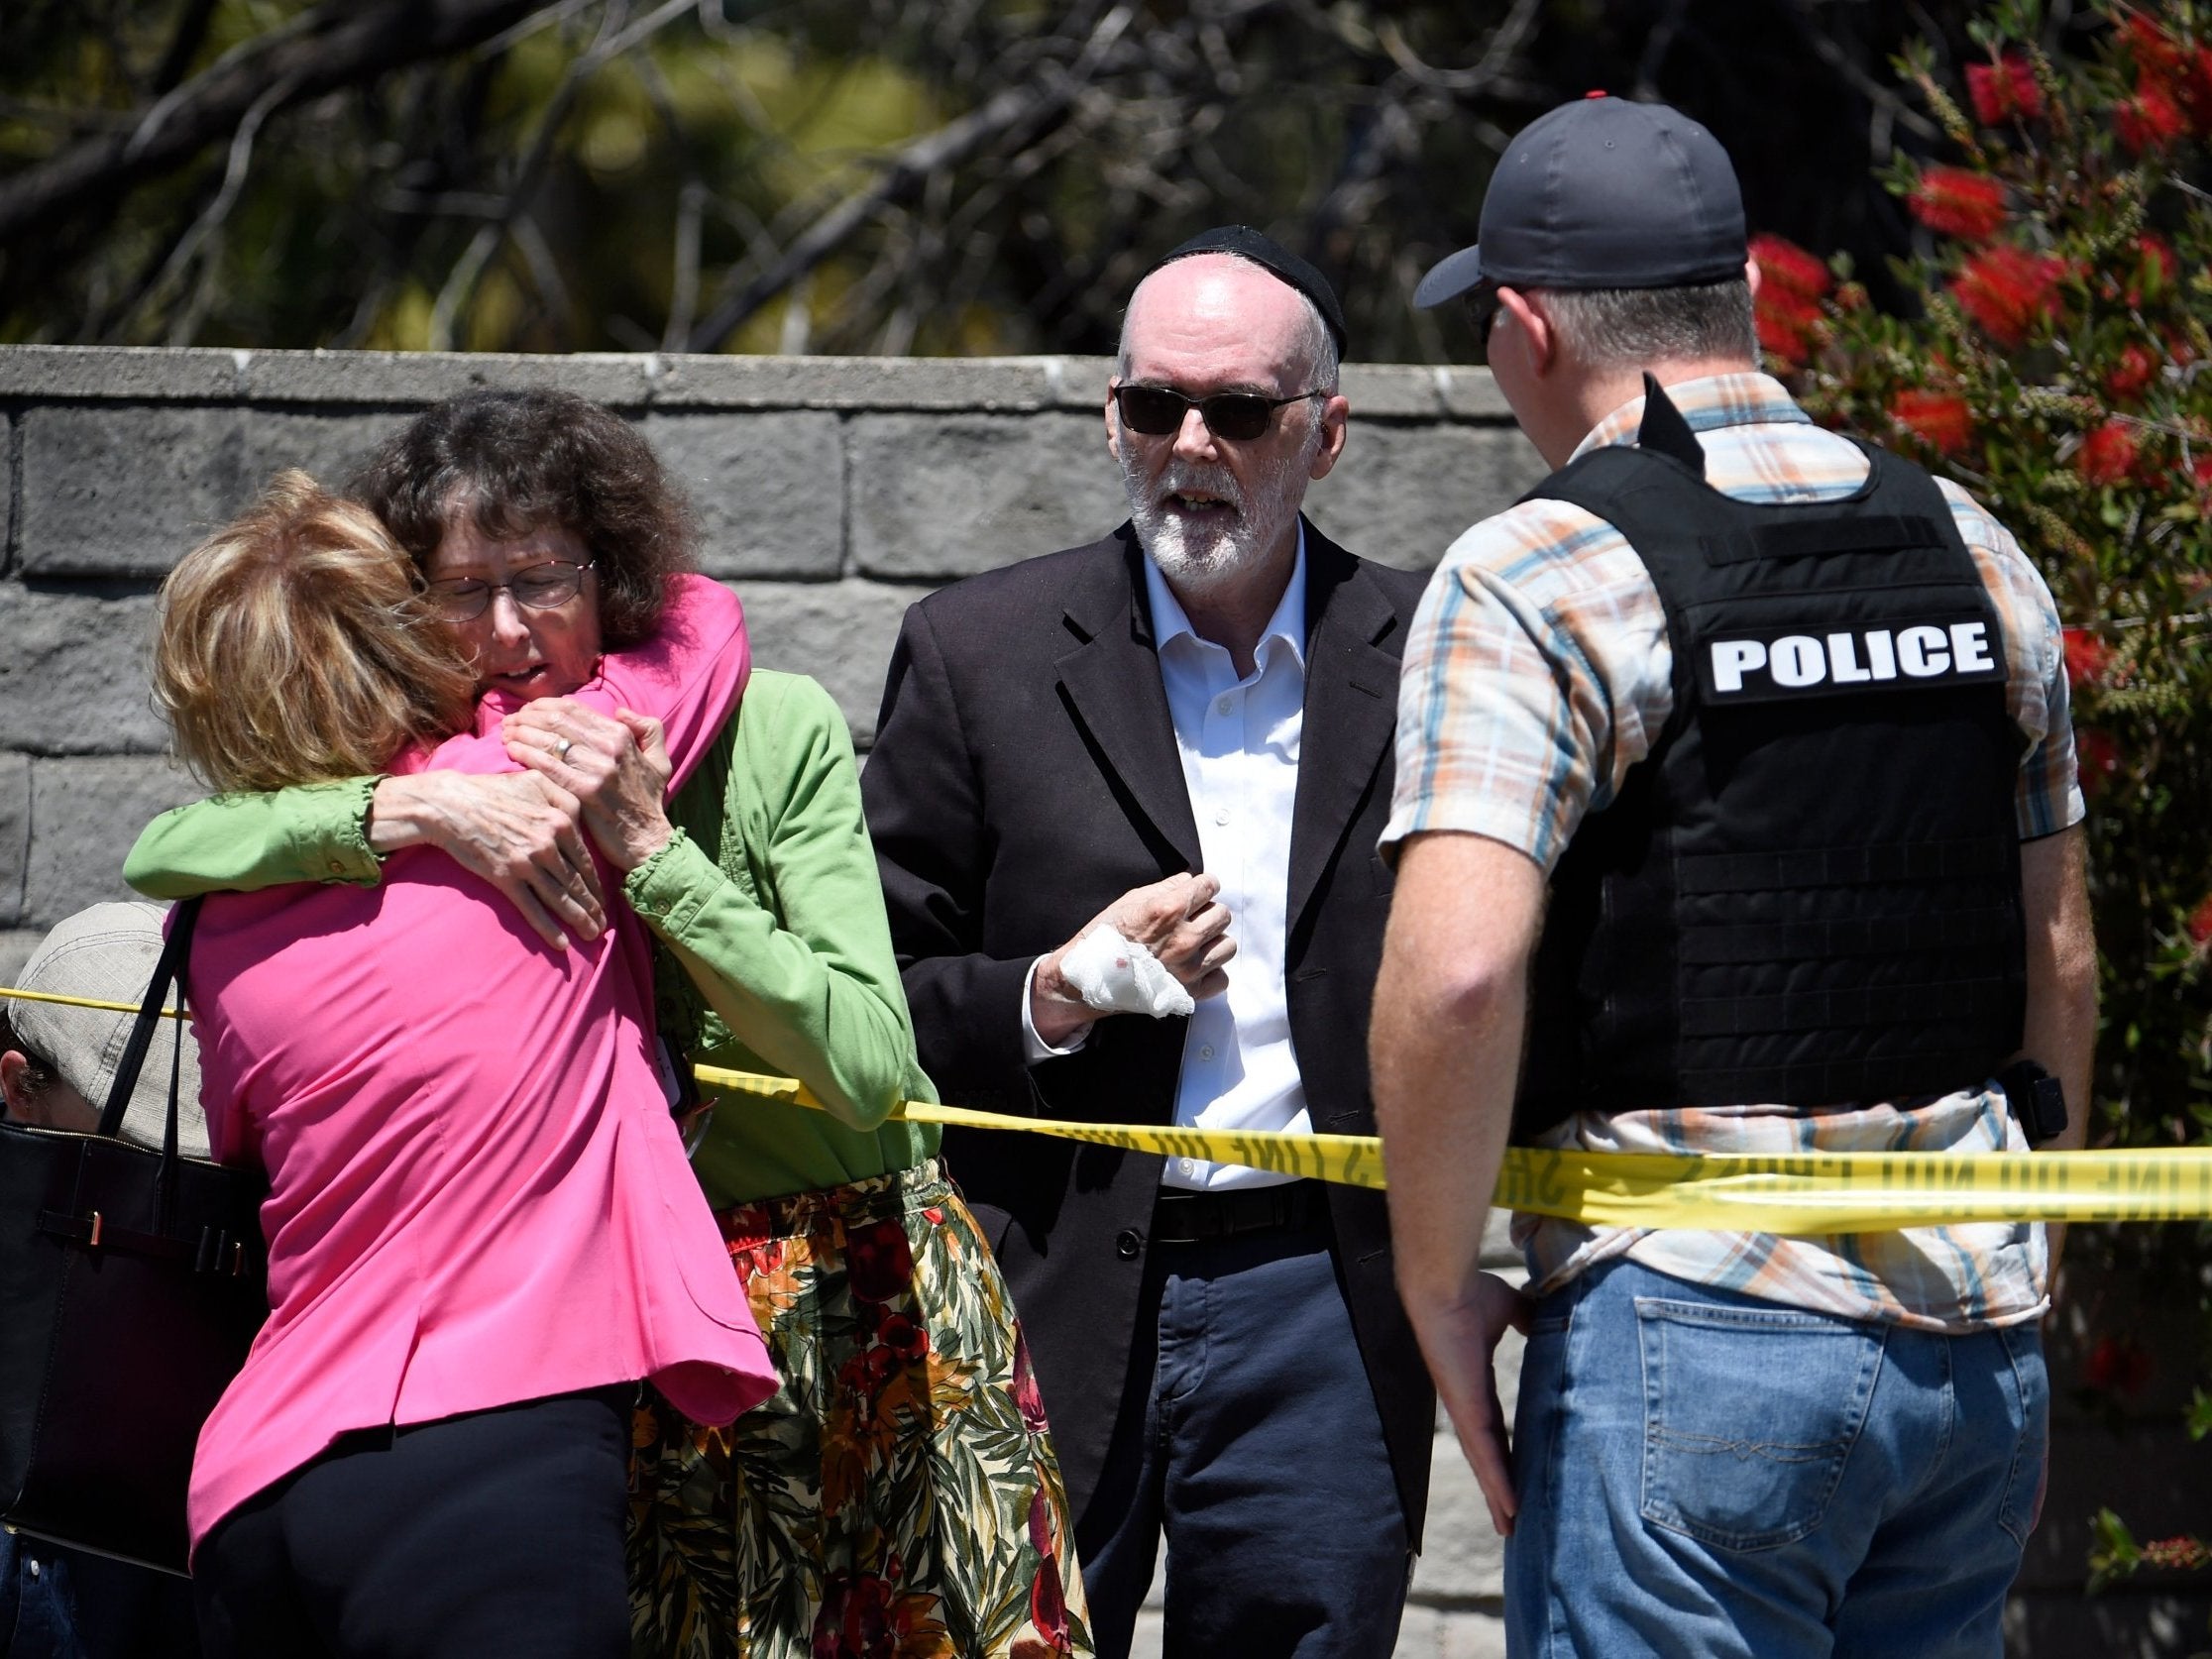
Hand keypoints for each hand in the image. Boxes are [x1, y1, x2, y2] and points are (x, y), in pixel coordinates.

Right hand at [368, 771, 602, 947]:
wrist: (450, 804)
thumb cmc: (492, 790)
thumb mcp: (535, 781)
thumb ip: (564, 795)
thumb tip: (584, 813)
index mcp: (560, 820)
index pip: (585, 860)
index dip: (597, 883)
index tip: (605, 898)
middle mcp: (548, 844)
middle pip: (577, 882)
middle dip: (593, 907)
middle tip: (604, 925)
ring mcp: (527, 863)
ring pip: (560, 898)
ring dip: (579, 920)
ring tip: (591, 935)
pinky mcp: (505, 878)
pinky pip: (532, 908)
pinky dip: (548, 928)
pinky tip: (561, 944)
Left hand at [503, 699, 675, 873]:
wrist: (646, 839)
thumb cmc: (648, 801)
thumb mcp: (660, 760)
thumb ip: (647, 729)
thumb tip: (620, 711)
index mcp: (621, 736)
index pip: (573, 708)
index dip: (543, 705)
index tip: (527, 711)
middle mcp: (610, 748)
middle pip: (556, 720)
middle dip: (526, 716)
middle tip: (509, 721)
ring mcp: (596, 770)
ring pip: (548, 739)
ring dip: (521, 732)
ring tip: (505, 734)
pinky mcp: (583, 791)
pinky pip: (547, 765)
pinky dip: (525, 753)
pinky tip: (511, 751)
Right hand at [1030, 872, 1235, 1045]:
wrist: (1090, 978)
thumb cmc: (1105, 937)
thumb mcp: (1129, 901)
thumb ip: (1165, 888)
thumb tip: (1189, 882)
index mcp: (1168, 910)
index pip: (1210, 885)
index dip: (1205, 886)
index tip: (1199, 892)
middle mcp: (1184, 938)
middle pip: (1223, 914)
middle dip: (1209, 912)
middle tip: (1193, 919)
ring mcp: (1190, 967)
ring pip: (1227, 945)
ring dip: (1214, 941)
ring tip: (1196, 944)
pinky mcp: (1191, 991)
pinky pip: (1222, 977)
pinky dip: (1212, 972)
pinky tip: (1195, 967)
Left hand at [1419, 1271, 1533, 1535]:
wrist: (1444, 1285)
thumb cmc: (1468, 1293)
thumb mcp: (1507, 1309)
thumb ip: (1526, 1318)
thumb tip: (1550, 1319)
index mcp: (1478, 1386)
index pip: (1495, 1432)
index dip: (1506, 1457)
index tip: (1517, 1479)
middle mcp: (1468, 1404)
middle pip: (1487, 1457)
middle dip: (1499, 1489)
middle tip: (1511, 1524)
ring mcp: (1464, 1409)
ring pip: (1484, 1464)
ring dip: (1497, 1496)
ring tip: (1511, 1528)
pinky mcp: (1464, 1408)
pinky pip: (1483, 1452)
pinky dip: (1496, 1481)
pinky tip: (1507, 1507)